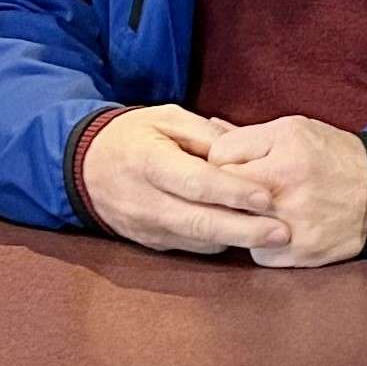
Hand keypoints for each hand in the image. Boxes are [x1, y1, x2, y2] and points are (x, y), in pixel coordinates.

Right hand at [82, 105, 290, 254]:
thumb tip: (244, 153)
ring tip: (275, 238)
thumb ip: (206, 134)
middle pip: (199, 223)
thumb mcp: (166, 118)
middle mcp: (145, 201)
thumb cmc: (134, 135)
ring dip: (237, 241)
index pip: (195, 183)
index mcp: (148, 163)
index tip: (266, 198)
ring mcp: (146, 227)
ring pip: (197, 241)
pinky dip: (218, 243)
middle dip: (245, 231)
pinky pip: (189, 247)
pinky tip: (246, 237)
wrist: (83, 167)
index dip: (231, 192)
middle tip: (283, 233)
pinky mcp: (150, 242)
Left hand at [207, 115, 366, 267]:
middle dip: (224, 192)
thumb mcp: (296, 130)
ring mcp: (290, 226)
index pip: (218, 158)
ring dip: (240, 219)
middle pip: (221, 195)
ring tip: (260, 208)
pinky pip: (256, 253)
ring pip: (234, 227)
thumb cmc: (333, 156)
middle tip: (240, 189)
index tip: (233, 163)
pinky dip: (262, 244)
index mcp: (283, 154)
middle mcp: (285, 191)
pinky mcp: (297, 254)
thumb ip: (249, 134)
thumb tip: (207, 130)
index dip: (220, 159)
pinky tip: (278, 229)